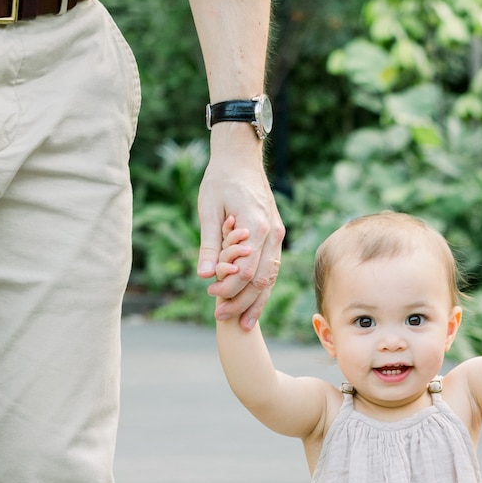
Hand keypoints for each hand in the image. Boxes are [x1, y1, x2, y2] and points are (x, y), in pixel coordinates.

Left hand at [196, 129, 283, 329]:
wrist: (240, 159)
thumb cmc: (221, 181)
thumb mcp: (208, 211)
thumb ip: (209, 245)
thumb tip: (204, 276)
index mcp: (257, 226)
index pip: (246, 270)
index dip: (229, 287)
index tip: (210, 294)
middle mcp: (273, 234)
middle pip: (261, 279)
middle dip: (242, 302)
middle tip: (221, 317)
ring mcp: (277, 236)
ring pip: (270, 277)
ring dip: (255, 301)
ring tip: (241, 322)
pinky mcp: (275, 236)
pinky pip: (271, 268)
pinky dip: (262, 288)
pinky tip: (251, 303)